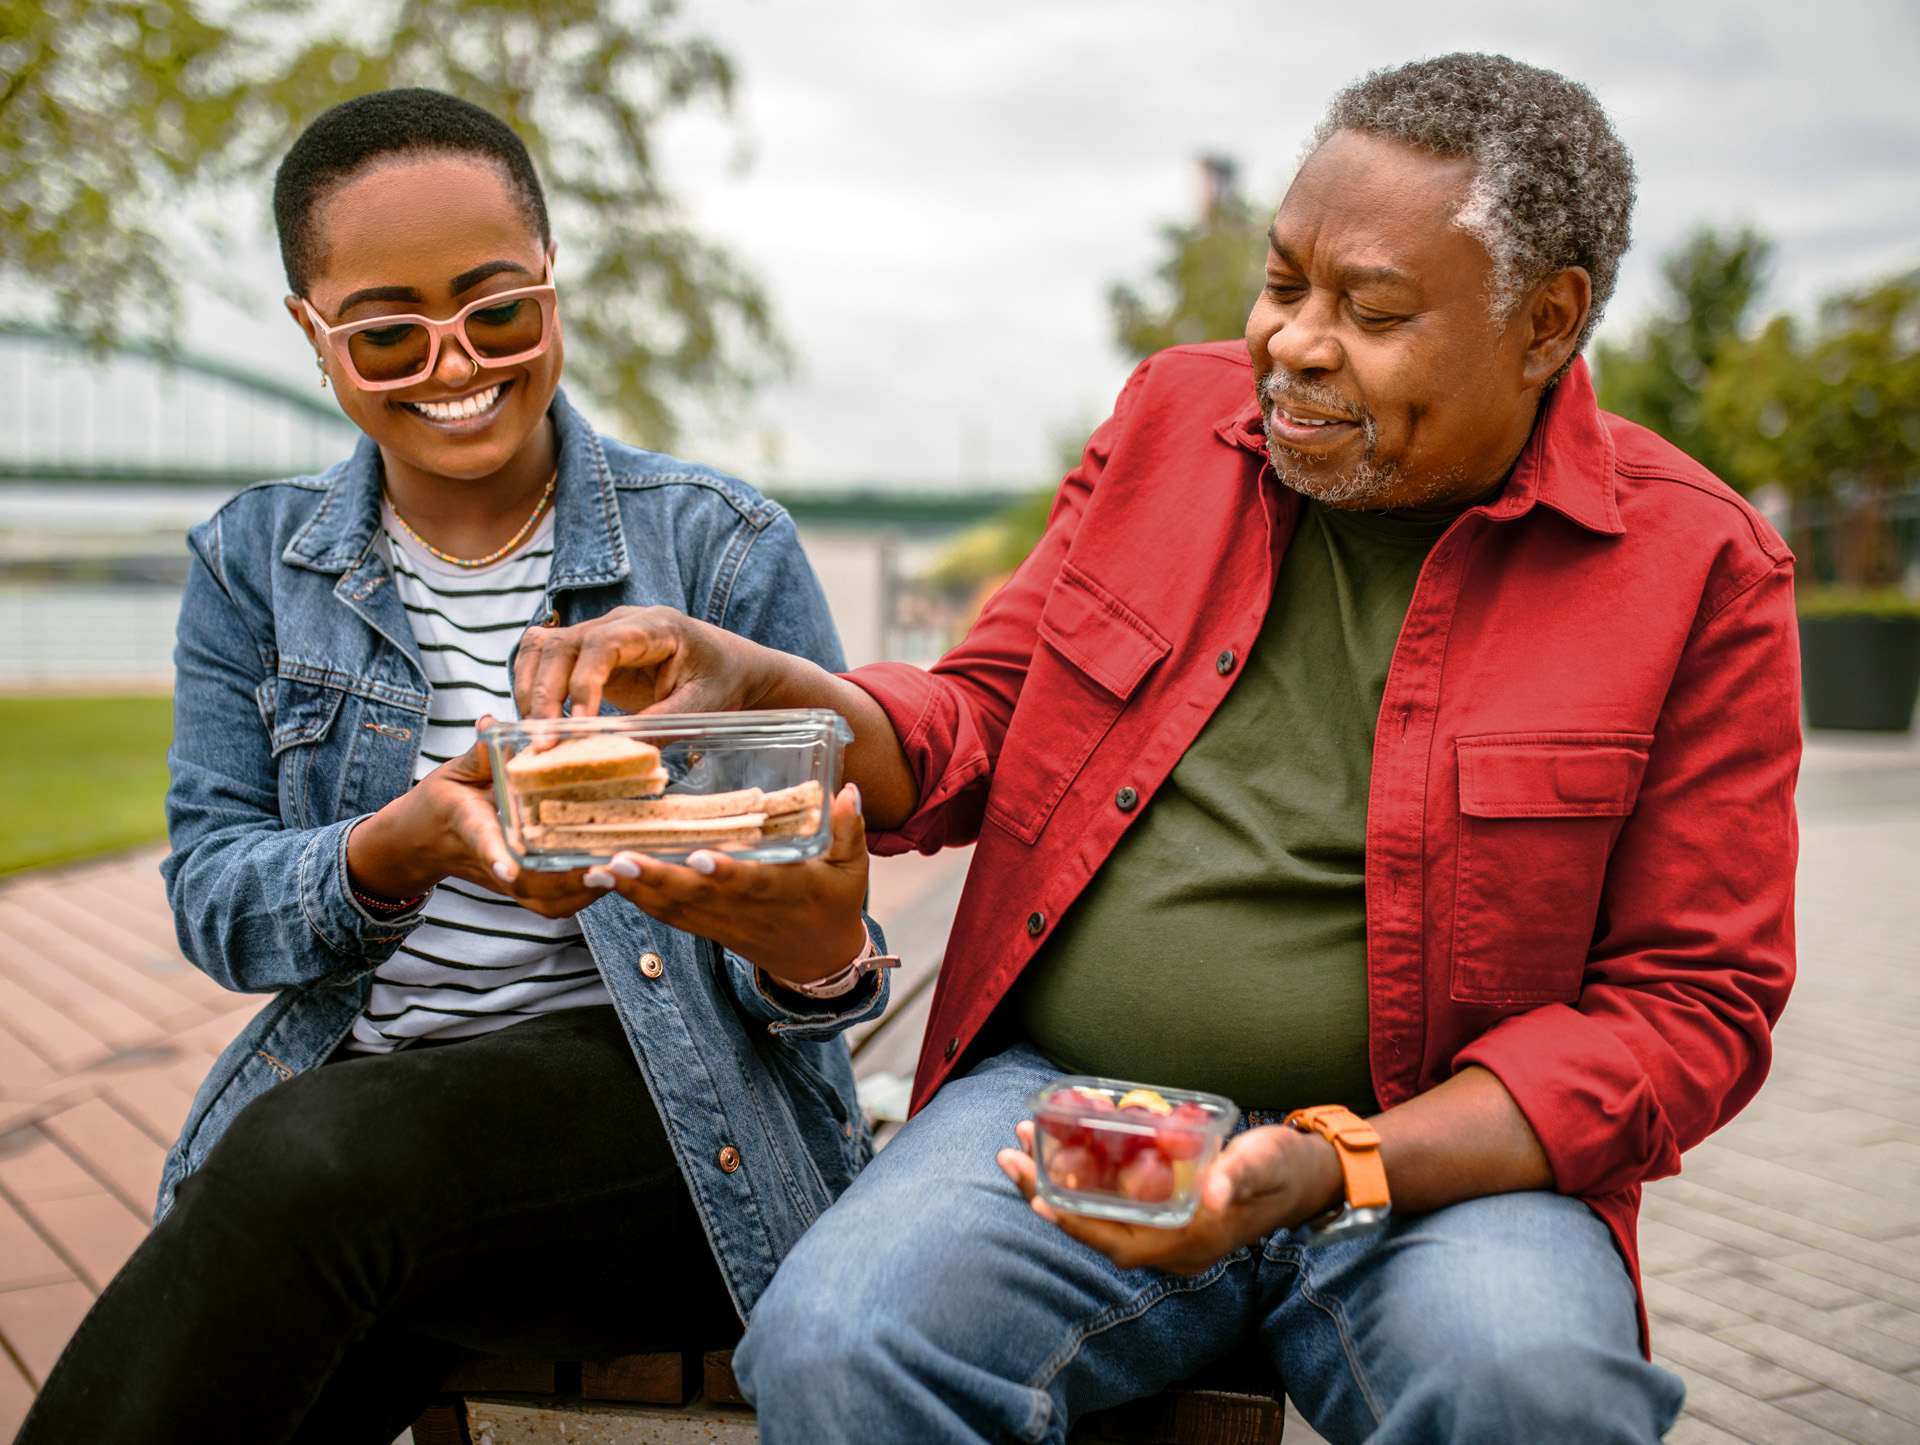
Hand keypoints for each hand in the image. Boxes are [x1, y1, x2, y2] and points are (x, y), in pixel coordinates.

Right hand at [346, 719, 603, 918]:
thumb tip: (491, 724)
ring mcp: (505, 881)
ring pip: (542, 901)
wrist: (420, 843)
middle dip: (563, 883)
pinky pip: (550, 904)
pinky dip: (580, 898)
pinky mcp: (518, 889)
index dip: (495, 855)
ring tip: (615, 873)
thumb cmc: (439, 802)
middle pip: (526, 884)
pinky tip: (610, 878)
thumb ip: (477, 753)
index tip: (508, 870)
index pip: (482, 840)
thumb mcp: (453, 772)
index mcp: (469, 824)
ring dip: (579, 894)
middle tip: (603, 868)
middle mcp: (490, 860)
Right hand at [512, 605, 802, 719]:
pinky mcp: (588, 652)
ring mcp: (600, 632)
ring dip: (531, 689)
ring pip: (543, 646)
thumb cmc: (722, 682)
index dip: (584, 682)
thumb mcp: (703, 707)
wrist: (732, 666)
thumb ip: (661, 724)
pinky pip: (544, 656)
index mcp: (656, 627)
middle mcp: (621, 621)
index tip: (580, 725)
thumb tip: (616, 749)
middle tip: (542, 741)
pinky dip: (531, 684)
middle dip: (546, 693)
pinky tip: (539, 720)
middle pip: (563, 643)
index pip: (603, 643)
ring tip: (536, 734)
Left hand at [581, 782, 870, 986]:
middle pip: (694, 897)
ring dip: (632, 889)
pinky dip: (634, 898)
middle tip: (617, 860)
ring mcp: (720, 922)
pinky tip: (604, 879)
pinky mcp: (704, 927)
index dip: (726, 873)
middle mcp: (745, 910)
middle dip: (655, 879)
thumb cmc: (834, 904)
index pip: (752, 883)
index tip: (699, 858)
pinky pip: (665, 915)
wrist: (818, 961)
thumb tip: (846, 789)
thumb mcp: (852, 868)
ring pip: (671, 908)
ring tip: (594, 869)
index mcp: (783, 892)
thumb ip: (848, 829)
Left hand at [996, 1121, 1343, 1274]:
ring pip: (1099, 1215)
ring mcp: (1167, 1232)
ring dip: (1059, 1182)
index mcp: (1191, 1242)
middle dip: (1048, 1193)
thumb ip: (1242, 1174)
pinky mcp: (1166, 1213)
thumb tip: (1216, 1188)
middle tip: (1008, 1153)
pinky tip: (1061, 1147)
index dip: (1076, 1223)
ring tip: (1022, 1142)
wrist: (1306, 1178)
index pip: (1119, 1242)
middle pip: (1096, 1228)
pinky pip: (1113, 1202)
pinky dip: (1083, 1179)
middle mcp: (1172, 1247)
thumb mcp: (1266, 1162)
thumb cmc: (1284, 1168)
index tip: (1036, 1197)